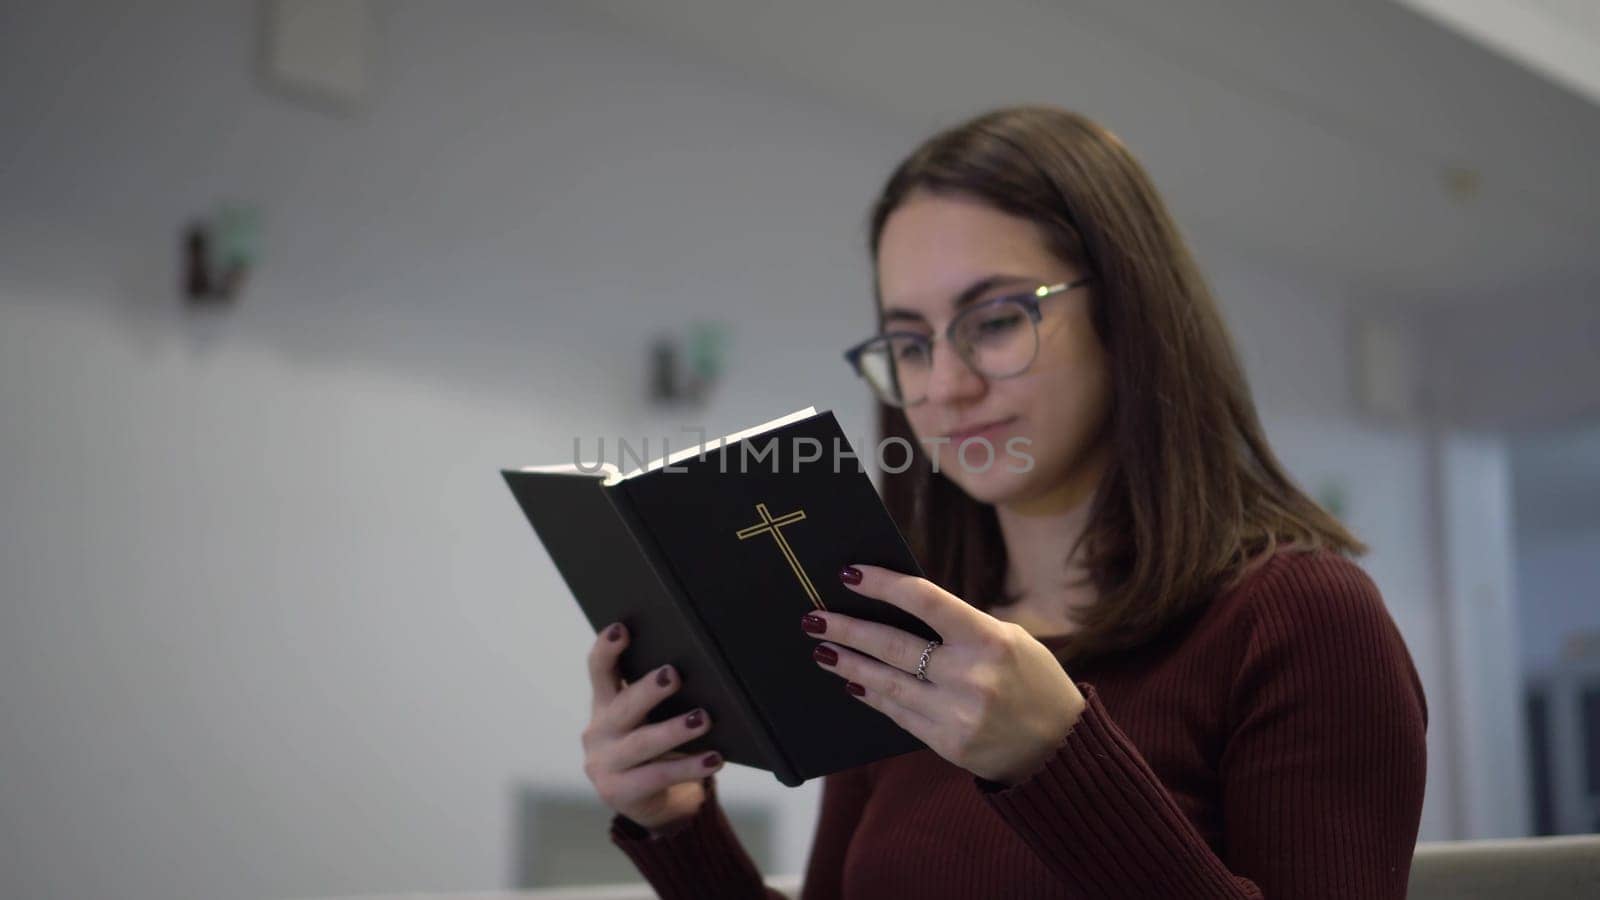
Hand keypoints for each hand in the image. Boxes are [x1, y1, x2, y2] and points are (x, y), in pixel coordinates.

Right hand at [580, 622, 724, 831]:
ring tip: (703, 718)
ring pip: (642, 743)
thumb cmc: (657, 748)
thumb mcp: (650, 719)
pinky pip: (658, 777)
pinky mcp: (619, 793)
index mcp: (604, 704)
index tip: (621, 629)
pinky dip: (688, 767)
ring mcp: (605, 764)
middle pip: (623, 706)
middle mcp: (599, 731)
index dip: (607, 649)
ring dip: (674, 730)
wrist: (650, 803)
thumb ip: (660, 698)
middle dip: (649, 690)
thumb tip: (705, 668)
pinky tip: (713, 758)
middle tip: (674, 674)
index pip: (599, 670)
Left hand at [803, 564, 1086, 785]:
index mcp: (990, 638)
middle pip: (894, 646)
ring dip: (850, 665)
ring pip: (888, 683)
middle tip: (815, 618)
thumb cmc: (1033, 681)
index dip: (882, 584)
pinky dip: (873, 696)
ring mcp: (957, 713)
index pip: (925, 600)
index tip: (849, 574)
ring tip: (823, 651)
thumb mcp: (1010, 640)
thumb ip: (960, 627)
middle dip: (848, 630)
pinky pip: (898, 714)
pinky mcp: (947, 743)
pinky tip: (853, 683)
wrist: (1059, 748)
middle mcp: (971, 675)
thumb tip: (898, 611)